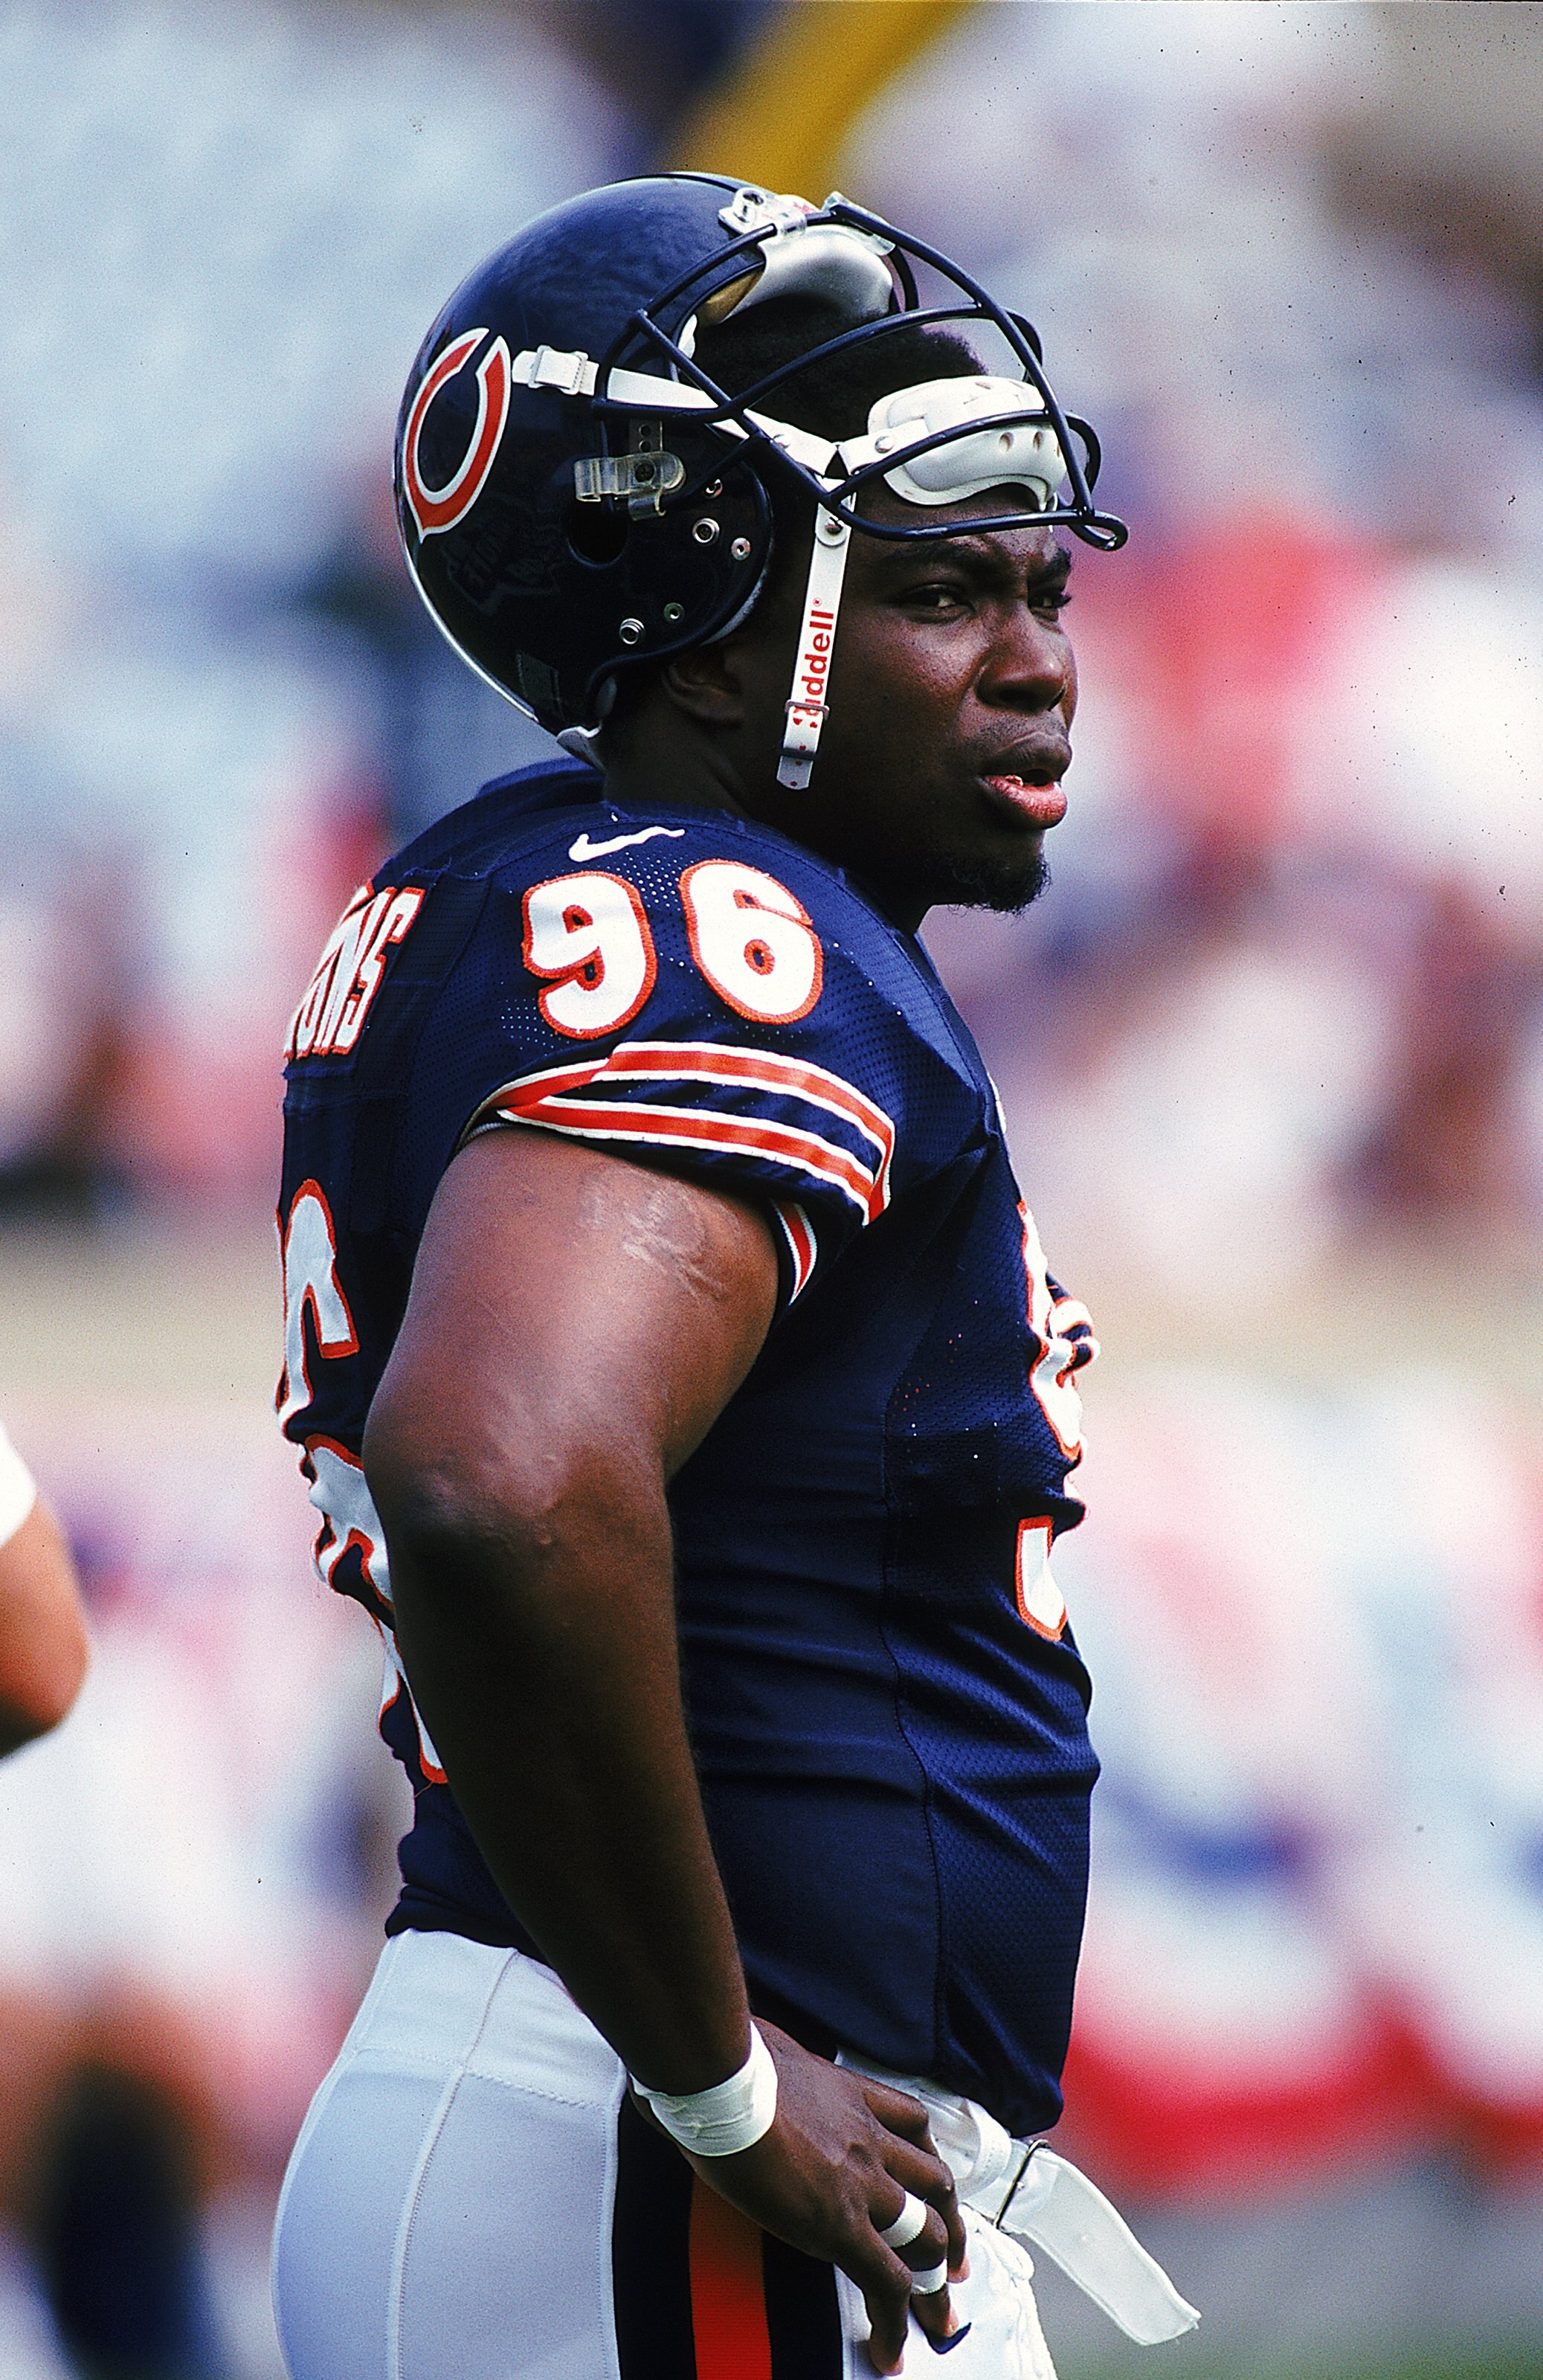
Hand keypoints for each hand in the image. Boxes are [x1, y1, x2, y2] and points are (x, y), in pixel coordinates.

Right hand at [678, 2021, 968, 2373]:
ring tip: (938, 2318)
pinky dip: (896, 2320)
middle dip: (951, 2232)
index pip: (914, 2130)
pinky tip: (889, 2348)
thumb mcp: (770, 2049)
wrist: (726, 2081)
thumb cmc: (734, 2057)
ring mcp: (863, 2182)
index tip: (931, 2192)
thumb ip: (772, 2061)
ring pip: (927, 2234)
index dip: (927, 2166)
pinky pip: (886, 2280)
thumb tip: (744, 2052)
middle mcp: (871, 2139)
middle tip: (953, 2265)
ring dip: (938, 2281)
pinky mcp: (841, 2224)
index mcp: (854, 2097)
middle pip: (936, 2187)